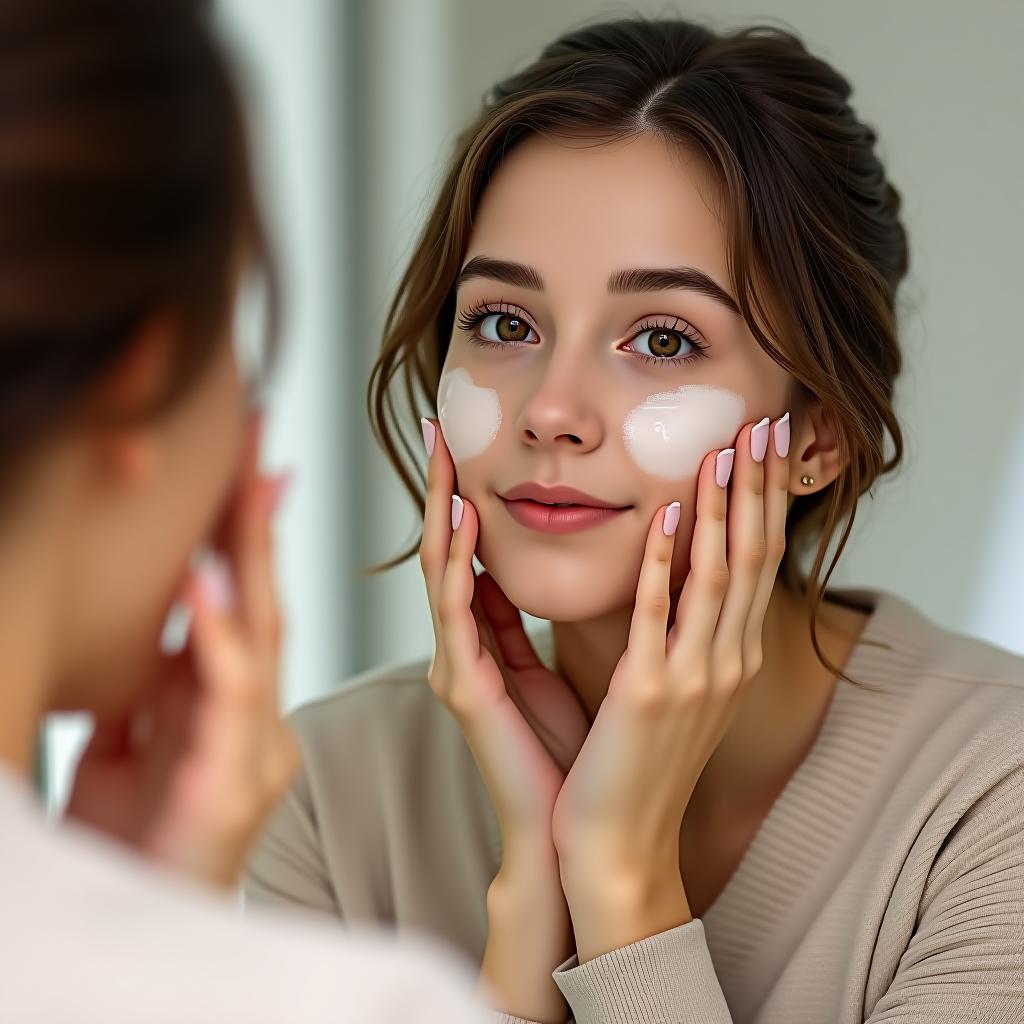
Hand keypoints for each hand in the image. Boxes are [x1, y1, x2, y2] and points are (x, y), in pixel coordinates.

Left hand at [66, 413, 298, 889]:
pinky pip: (231, 701)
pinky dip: (218, 640)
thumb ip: (153, 680)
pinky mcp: (235, 785)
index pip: (247, 604)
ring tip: (245, 487)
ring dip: (250, 557)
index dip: (246, 535)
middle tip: (259, 447)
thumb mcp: (134, 742)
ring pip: (262, 638)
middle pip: (266, 604)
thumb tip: (171, 610)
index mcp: (236, 708)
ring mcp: (258, 751)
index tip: (251, 467)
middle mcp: (262, 720)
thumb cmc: (142, 840)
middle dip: (258, 522)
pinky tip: (205, 588)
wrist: (147, 925)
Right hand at [419, 418, 586, 1022]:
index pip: (467, 556)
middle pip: (444, 551)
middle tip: (436, 427)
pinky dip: (461, 565)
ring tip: (443, 455)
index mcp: (483, 644)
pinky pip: (462, 614)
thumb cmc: (563, 753)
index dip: (462, 498)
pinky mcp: (467, 689)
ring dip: (442, 511)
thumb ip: (521, 625)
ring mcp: (457, 667)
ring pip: (442, 572)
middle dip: (440, 489)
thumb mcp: (543, 672)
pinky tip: (468, 522)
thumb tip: (515, 572)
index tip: (464, 444)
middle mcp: (460, 649)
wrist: (567, 830)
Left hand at [551, 413, 789, 961]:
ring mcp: (693, 678)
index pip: (757, 563)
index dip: (764, 502)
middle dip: (759, 488)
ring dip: (724, 507)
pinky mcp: (648, 693)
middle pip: (753, 557)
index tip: (765, 447)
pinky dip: (668, 565)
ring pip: (719, 576)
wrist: (618, 844)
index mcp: (729, 658)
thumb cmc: (634, 763)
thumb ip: (671, 629)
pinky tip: (672, 518)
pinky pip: (661, 616)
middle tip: (766, 423)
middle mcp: (725, 662)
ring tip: (726, 447)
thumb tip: (661, 568)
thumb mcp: (667, 687)